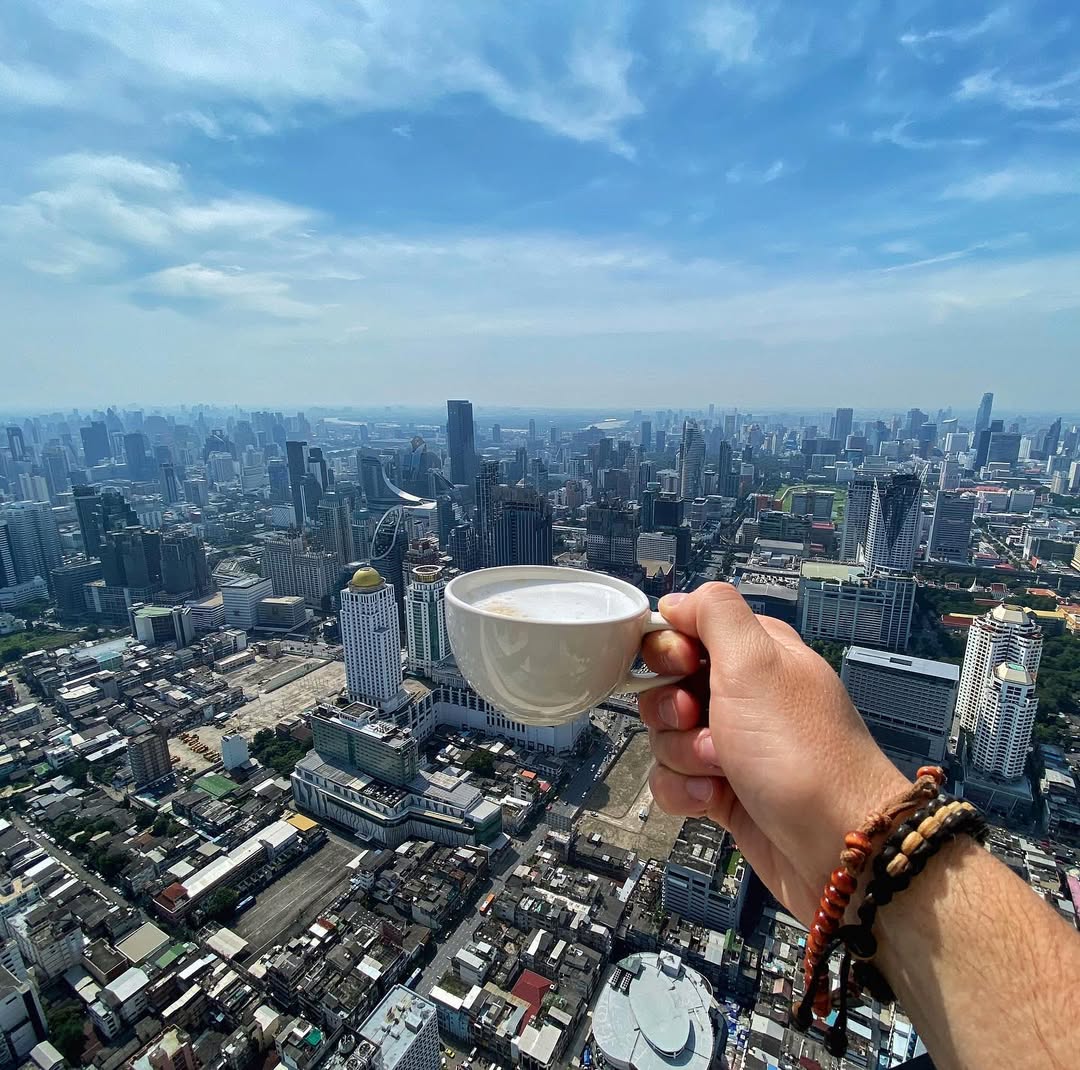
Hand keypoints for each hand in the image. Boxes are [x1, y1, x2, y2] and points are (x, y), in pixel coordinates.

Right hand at [640, 583, 907, 925]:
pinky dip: (684, 791)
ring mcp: (733, 744)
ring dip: (680, 755)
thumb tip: (678, 599)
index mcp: (755, 653)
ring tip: (720, 770)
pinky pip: (673, 780)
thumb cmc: (800, 751)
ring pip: (665, 736)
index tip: (682, 667)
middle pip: (667, 685)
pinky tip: (713, 801)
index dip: (670, 648)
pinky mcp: (723, 790)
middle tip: (700, 721)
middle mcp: (744, 694)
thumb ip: (714, 614)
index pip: (686, 629)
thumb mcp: (756, 661)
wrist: (837, 847)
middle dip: (670, 708)